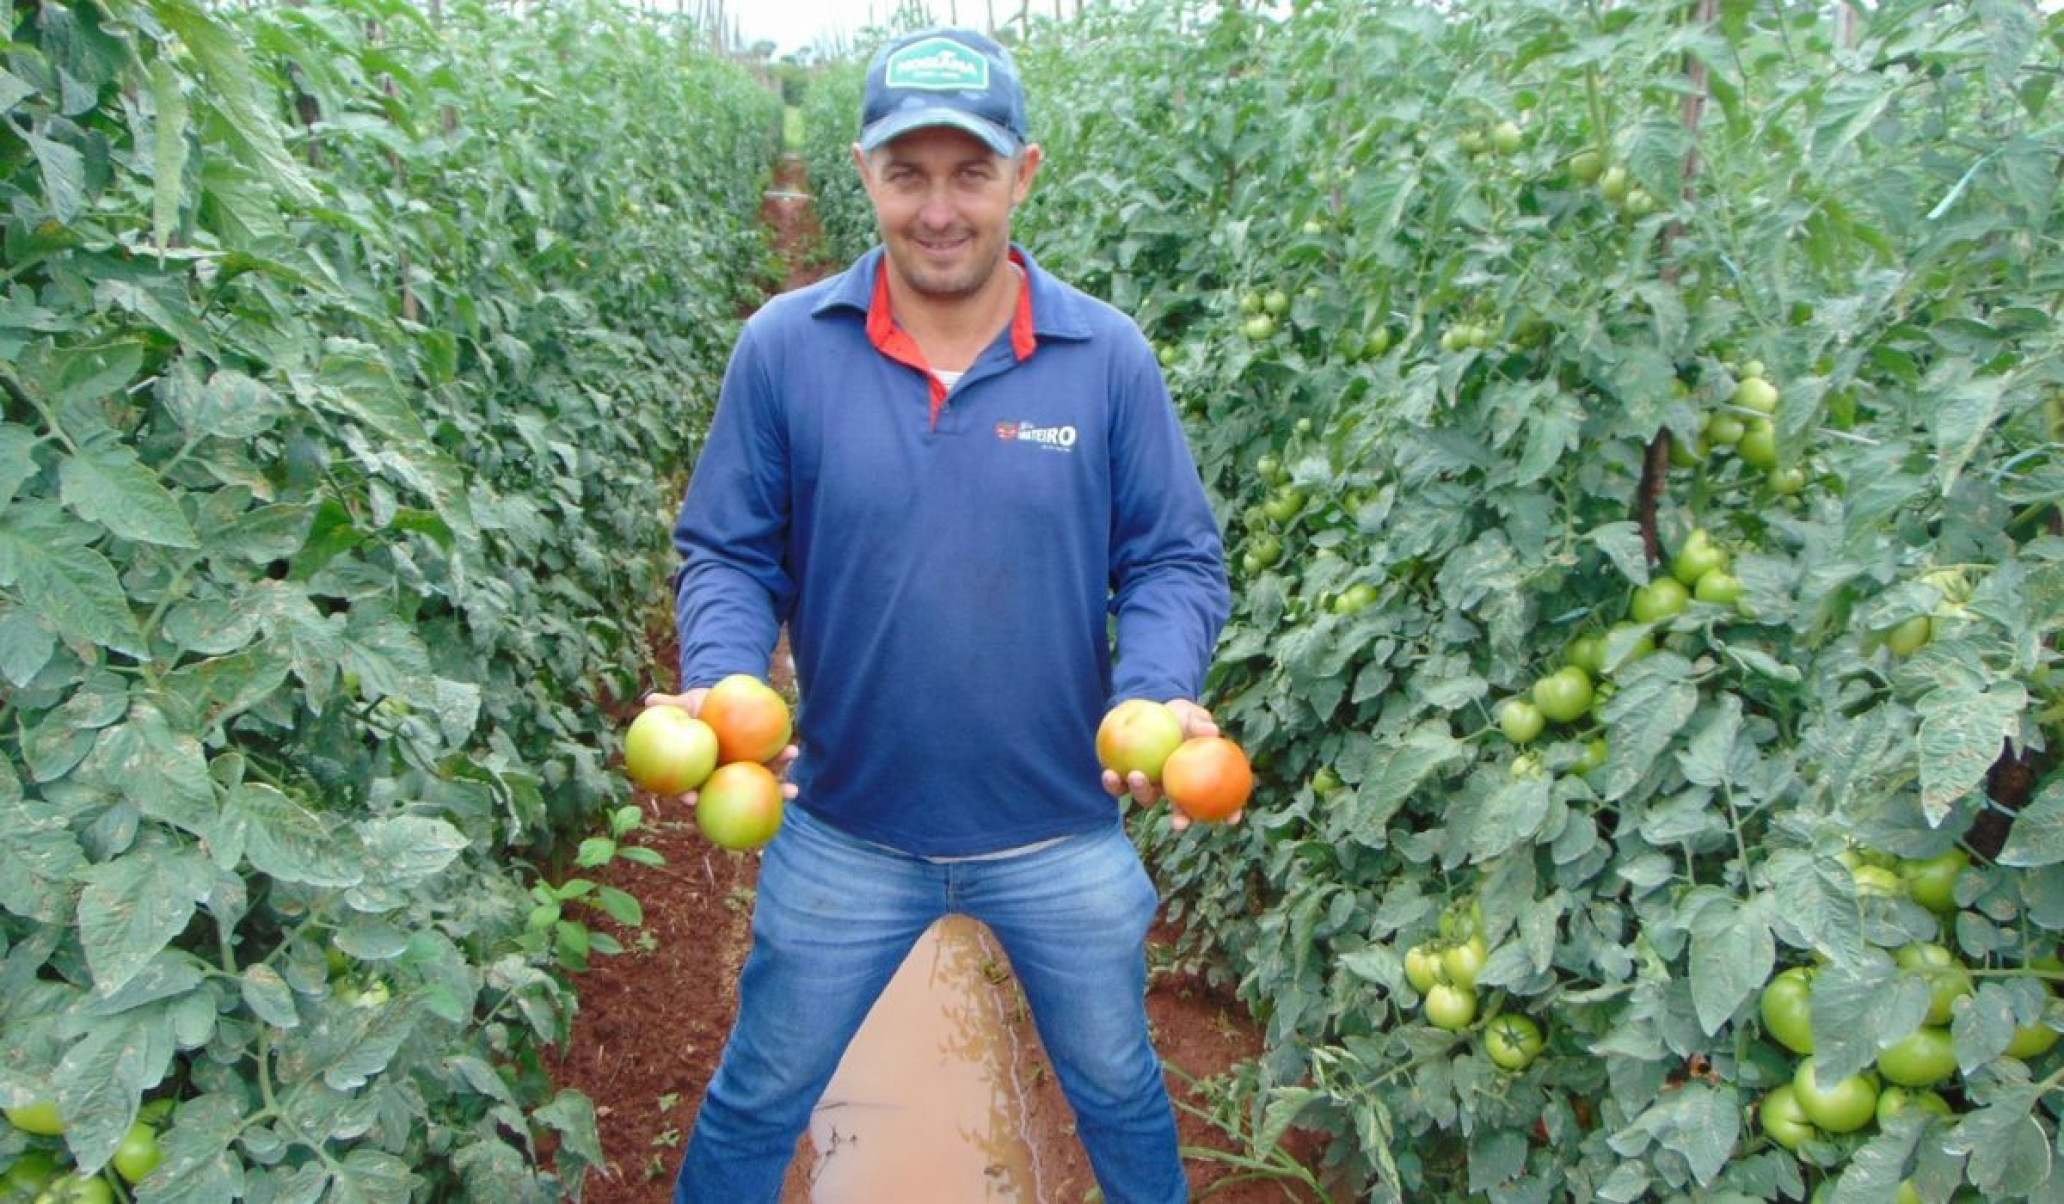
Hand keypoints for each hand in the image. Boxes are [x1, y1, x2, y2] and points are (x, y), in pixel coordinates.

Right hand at [643, 689, 800, 805]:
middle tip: (749, 808)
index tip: (692, 798)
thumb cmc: (694, 706)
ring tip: (794, 790)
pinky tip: (794, 751)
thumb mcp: (681, 705)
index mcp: (697, 770)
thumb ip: (667, 706)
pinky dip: (783, 757)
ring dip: (777, 788)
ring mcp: (741, 770)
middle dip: (746, 807)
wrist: (718, 698)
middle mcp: (721, 776)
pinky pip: (772, 760)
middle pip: (730, 797)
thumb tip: (649, 700)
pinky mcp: (758, 757)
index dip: (689, 796)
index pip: (689, 787)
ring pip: (758, 784)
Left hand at [1100, 699, 1240, 830]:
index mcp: (1195, 779)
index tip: (1234, 819)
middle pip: (1181, 810)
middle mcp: (1173, 788)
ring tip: (1136, 776)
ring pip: (1147, 798)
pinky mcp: (1125, 779)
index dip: (1229, 813)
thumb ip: (1200, 723)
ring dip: (1141, 792)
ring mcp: (1150, 785)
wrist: (1150, 712)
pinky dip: (1113, 783)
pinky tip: (1109, 773)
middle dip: (1181, 819)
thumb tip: (1212, 730)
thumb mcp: (1191, 714)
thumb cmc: (1179, 716)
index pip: (1218, 800)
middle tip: (1180, 823)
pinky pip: (1119, 786)